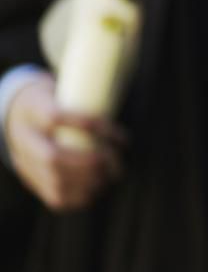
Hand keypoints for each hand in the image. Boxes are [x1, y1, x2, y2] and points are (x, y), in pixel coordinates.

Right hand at [2, 71, 124, 212]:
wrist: (16, 113)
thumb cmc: (53, 97)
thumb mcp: (62, 85)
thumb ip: (89, 89)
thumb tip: (128, 75)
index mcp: (33, 110)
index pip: (56, 117)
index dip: (90, 127)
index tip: (119, 134)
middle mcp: (24, 138)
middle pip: (53, 157)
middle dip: (91, 162)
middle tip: (117, 159)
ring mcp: (25, 162)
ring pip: (54, 180)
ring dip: (91, 181)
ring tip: (114, 174)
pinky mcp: (32, 180)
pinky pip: (55, 196)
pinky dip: (81, 197)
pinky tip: (100, 188)